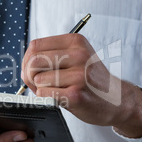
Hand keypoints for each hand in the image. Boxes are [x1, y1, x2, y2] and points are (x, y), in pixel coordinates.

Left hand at [21, 34, 141, 137]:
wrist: (118, 100)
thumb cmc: (92, 80)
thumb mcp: (76, 58)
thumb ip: (51, 56)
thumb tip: (23, 67)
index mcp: (75, 41)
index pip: (35, 45)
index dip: (27, 60)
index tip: (33, 70)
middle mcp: (78, 55)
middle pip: (33, 61)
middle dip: (30, 75)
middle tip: (39, 83)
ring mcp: (79, 74)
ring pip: (38, 79)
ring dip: (40, 89)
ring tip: (55, 91)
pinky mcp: (76, 94)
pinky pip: (44, 93)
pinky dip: (45, 98)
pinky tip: (59, 98)